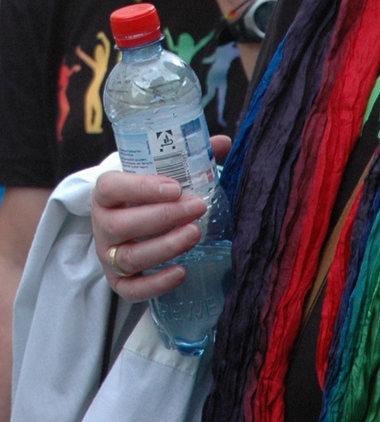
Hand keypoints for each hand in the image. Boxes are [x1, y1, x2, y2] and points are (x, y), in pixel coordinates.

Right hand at [93, 135, 231, 301]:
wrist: (130, 217)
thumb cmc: (151, 191)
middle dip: (164, 217)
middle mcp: (102, 224)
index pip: (112, 188)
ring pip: (130, 257)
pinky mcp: (119, 281)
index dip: (142, 188)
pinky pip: (132, 290)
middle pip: (123, 225)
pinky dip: (157, 284)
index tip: (175, 188)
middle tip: (198, 207)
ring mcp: (108, 255)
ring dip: (166, 246)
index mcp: (107, 191)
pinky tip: (182, 271)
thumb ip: (190, 156)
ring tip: (196, 234)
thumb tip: (223, 143)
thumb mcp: (161, 170)